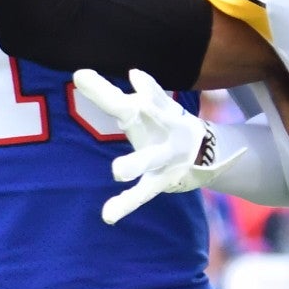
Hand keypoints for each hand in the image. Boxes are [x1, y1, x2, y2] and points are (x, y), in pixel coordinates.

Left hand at [74, 69, 245, 224]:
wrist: (209, 153)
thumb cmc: (167, 126)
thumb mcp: (154, 107)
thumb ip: (134, 94)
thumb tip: (120, 74)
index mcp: (150, 110)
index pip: (121, 98)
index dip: (100, 89)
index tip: (79, 76)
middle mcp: (160, 127)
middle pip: (136, 116)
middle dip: (126, 109)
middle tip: (112, 98)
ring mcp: (164, 155)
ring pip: (148, 159)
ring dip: (135, 163)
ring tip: (117, 171)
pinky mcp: (164, 179)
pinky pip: (144, 192)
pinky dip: (127, 203)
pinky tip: (108, 215)